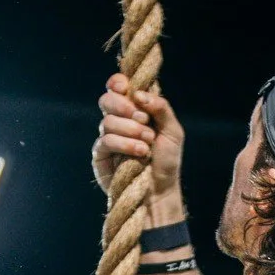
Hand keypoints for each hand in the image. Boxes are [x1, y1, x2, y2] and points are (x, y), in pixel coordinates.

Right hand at [93, 74, 185, 205]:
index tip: (126, 87)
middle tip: (143, 119)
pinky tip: (140, 152)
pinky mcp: (101, 155)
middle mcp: (119, 120)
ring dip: (131, 130)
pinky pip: (105, 140)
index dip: (117, 83)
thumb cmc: (167, 161)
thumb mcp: (173, 131)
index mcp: (135, 110)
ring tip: (147, 143)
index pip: (118, 87)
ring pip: (107, 121)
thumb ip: (161, 107)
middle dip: (124, 106)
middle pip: (107, 100)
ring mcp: (108, 137)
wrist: (161, 191)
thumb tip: (138, 94)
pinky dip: (124, 144)